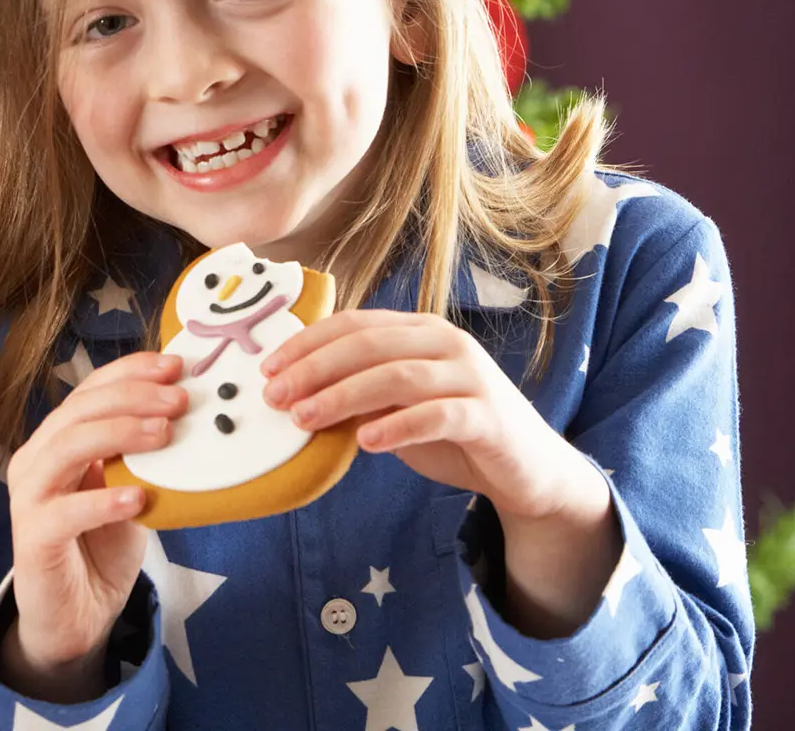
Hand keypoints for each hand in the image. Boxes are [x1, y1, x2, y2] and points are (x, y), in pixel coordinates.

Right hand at [0, 352, 187, 701]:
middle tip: (180, 399)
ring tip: (164, 435)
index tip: (174, 365)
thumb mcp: (130, 489)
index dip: (129, 371)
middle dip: (131, 397)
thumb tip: (189, 413)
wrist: (76, 616)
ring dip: (118, 434)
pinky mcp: (33, 538)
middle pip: (78, 411)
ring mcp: (30, 497)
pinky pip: (64, 512)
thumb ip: (143, 456)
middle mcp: (37, 459)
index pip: (89, 390)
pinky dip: (102, 501)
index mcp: (58, 439)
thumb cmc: (101, 547)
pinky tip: (138, 499)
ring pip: (65, 448)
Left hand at [259, 310, 619, 635]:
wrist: (526, 469)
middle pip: (368, 345)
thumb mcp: (397, 406)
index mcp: (419, 331)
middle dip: (314, 369)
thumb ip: (359, 392)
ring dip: (343, 396)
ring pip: (397, 375)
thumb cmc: (452, 431)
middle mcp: (446, 343)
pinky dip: (398, 425)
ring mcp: (471, 376)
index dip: (307, 343)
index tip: (267, 368)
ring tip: (305, 419)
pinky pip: (437, 414)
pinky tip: (366, 441)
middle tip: (276, 397)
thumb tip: (295, 392)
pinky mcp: (489, 416)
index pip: (354, 324)